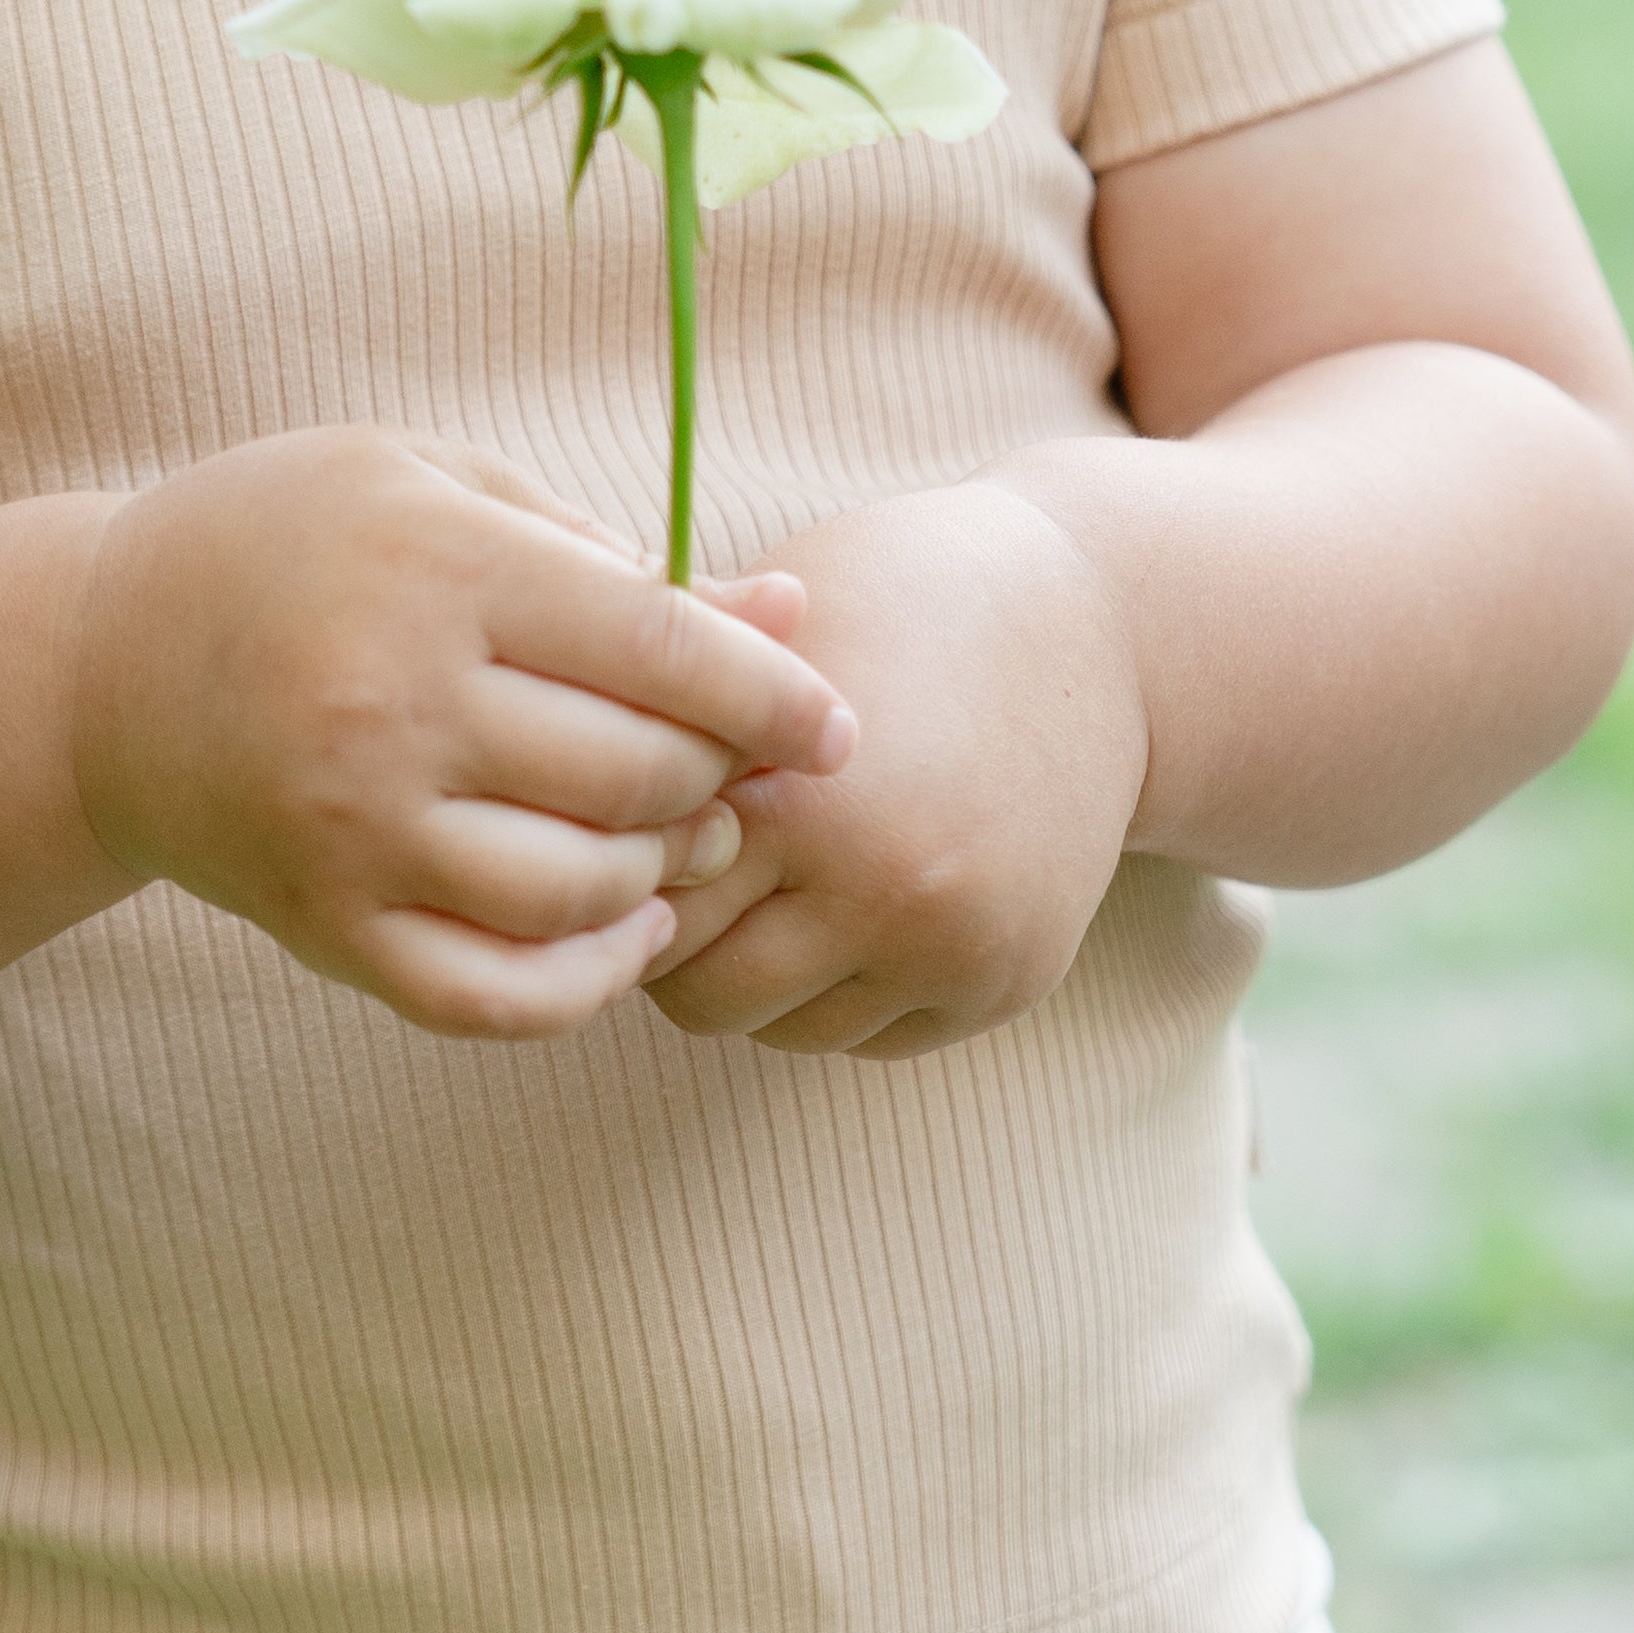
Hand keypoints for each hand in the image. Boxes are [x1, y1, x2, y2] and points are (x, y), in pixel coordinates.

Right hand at [71, 431, 858, 1042]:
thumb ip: (611, 555)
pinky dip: (585, 980)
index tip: (837, 727)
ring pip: (581, 891)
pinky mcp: (327, 924)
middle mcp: (396, 706)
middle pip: (635, 776)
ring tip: (676, 840)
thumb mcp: (440, 487)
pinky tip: (621, 930)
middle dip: (720, 783)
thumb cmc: (296, 541)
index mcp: (439, 570)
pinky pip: (495, 993)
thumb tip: (784, 613)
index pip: (659, 650)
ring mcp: (356, 829)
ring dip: (662, 876)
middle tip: (740, 777)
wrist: (98, 662)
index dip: (774, 695)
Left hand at [642, 476, 1146, 1060]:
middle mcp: (888, 892)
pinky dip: (835, 986)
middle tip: (683, 860)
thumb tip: (528, 784)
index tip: (614, 819)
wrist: (1105, 628)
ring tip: (767, 873)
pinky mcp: (1003, 984)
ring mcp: (954, 949)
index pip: (640, 897)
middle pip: (697, 991)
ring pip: (777, 1028)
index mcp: (808, 795)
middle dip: (671, 935)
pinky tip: (848, 894)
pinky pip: (864, 1035)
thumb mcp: (782, 625)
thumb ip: (669, 713)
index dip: (616, 861)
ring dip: (752, 968)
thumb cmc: (903, 597)